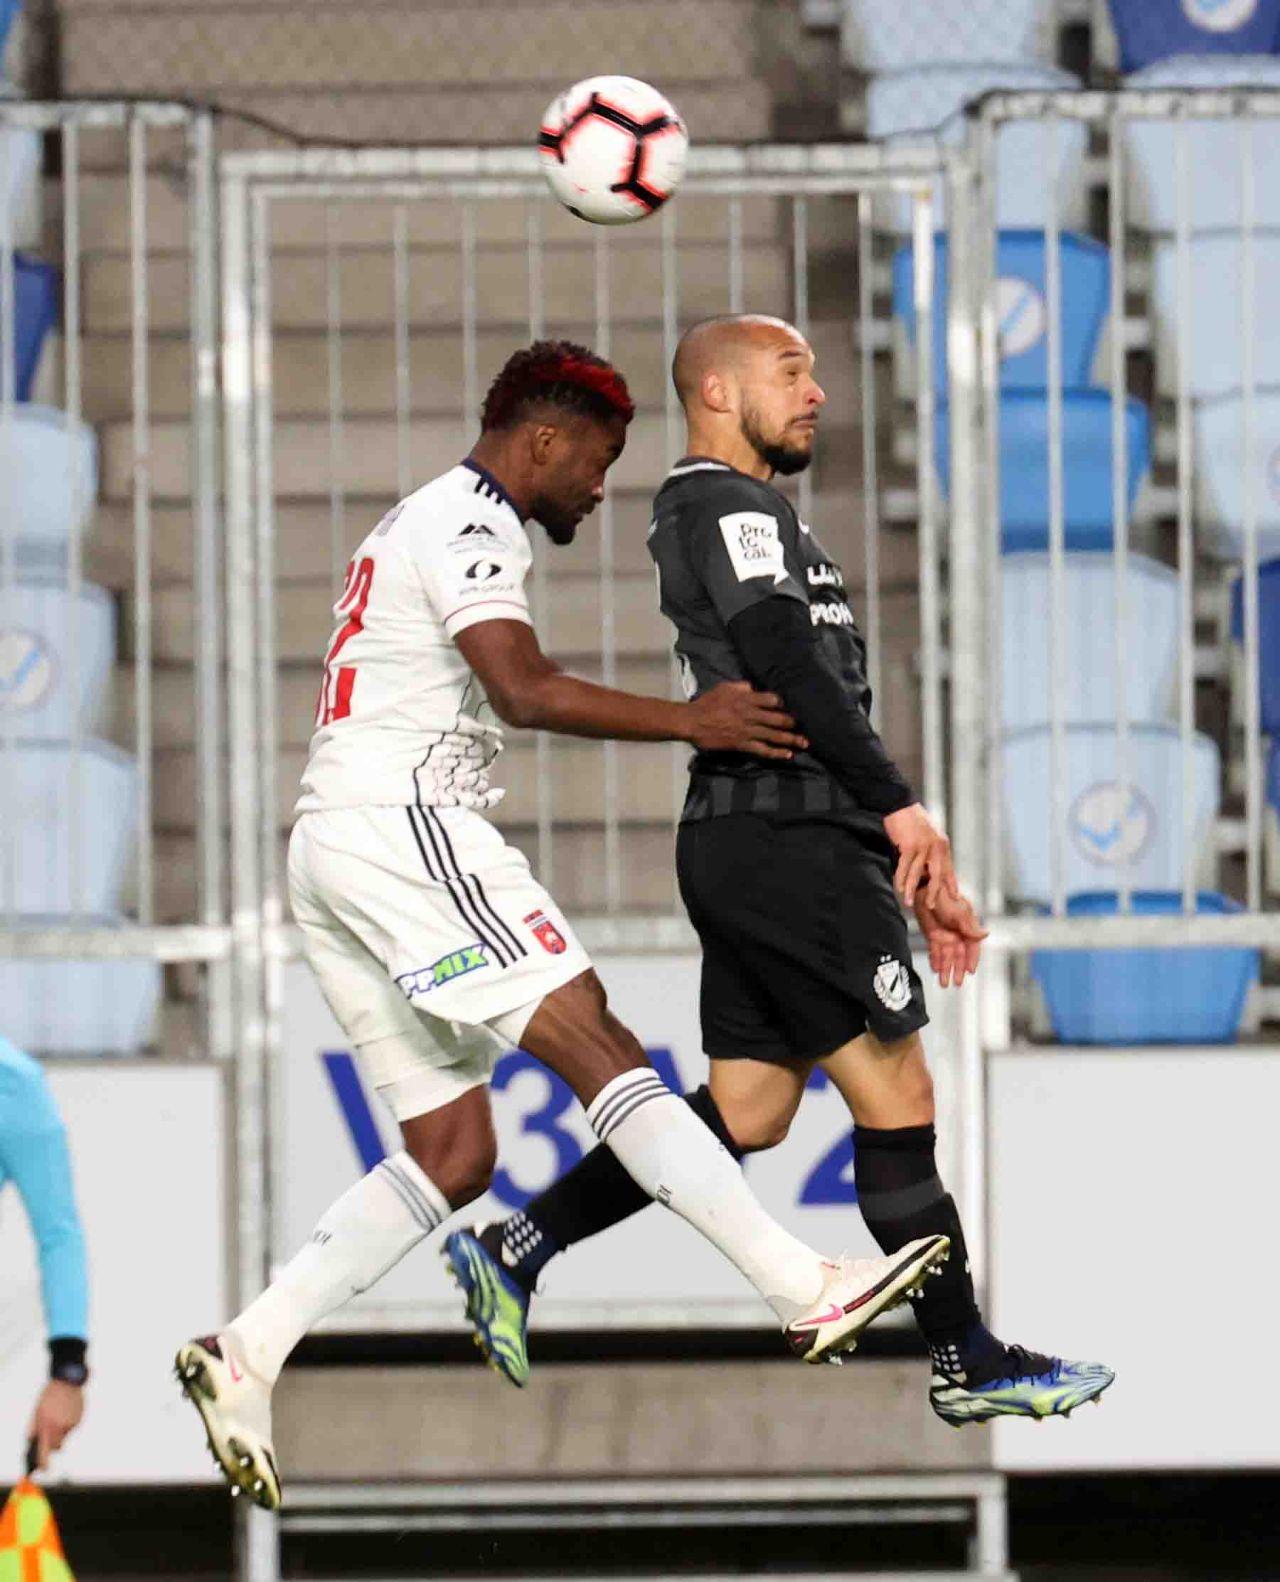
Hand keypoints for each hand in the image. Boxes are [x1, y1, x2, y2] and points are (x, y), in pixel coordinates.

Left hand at [27, 1380, 84, 1469]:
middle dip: (54, 1443)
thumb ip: (33, 1429)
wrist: (68, 1380)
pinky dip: (69, 1423)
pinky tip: (67, 1411)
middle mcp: (59, 1428)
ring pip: (65, 1436)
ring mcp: (71, 1424)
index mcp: (46, 1426)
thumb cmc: (49, 1396)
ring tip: (60, 1414)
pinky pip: (72, 1428)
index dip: (43, 1463)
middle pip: (57, 1447)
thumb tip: (30, 1443)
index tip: (42, 1470)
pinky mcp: (79, 1420)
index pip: (44, 1452)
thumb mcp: (36, 1411)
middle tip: (51, 1431)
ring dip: (62, 1431)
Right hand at [685, 682, 808, 759]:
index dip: (783, 704)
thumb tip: (753, 688)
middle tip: (806, 726)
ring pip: (774, 735)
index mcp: (747, 699)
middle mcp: (750, 715)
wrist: (692, 721)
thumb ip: (741, 687)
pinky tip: (787, 755)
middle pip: (777, 718)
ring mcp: (747, 731)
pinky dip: (776, 753)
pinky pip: (762, 750)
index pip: (772, 700)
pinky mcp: (742, 744)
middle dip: (792, 723)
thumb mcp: (724, 687)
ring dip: (791, 739)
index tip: (792, 707)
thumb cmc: (707, 703)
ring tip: (804, 743)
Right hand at [882, 802, 958, 906]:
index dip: (951, 883)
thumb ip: (931, 850)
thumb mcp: (929, 834)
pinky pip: (904, 866)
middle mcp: (935, 847)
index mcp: (942, 845)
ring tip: (908, 902)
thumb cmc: (912, 820)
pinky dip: (900, 878)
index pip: (948, 868)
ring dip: (911, 890)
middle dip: (933, 892)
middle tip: (930, 906)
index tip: (955, 896)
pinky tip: (898, 888)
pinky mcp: (909, 845)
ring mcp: (922, 846)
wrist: (900, 804)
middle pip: (936, 875)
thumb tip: (929, 867)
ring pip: (916, 874)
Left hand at [913, 888, 987, 987]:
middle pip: (959, 956)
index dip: (972, 960)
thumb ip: (970, 926)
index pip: (972, 948)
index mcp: (967, 928)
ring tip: (944, 983)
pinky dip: (935, 961)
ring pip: (947, 956)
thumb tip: (986, 934)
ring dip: (946, 969)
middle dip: (958, 970)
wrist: (924, 890)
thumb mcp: (959, 912)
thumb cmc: (945, 897)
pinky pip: (935, 952)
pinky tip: (935, 970)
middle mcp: (957, 934)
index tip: (970, 972)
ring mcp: (945, 935)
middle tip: (957, 984)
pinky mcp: (933, 936)